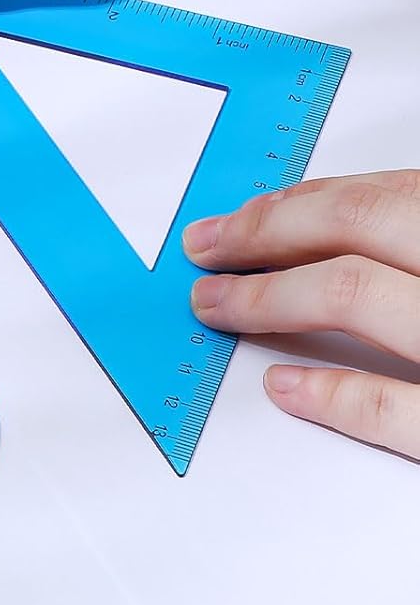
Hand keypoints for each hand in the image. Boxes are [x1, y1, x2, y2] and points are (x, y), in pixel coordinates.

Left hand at [183, 172, 419, 458]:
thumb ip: (410, 250)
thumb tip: (325, 239)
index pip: (380, 197)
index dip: (297, 204)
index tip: (240, 219)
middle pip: (358, 223)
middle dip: (265, 232)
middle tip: (205, 249)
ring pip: (356, 292)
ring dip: (269, 297)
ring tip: (216, 307)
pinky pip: (395, 407)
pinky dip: (333, 392)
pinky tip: (282, 387)